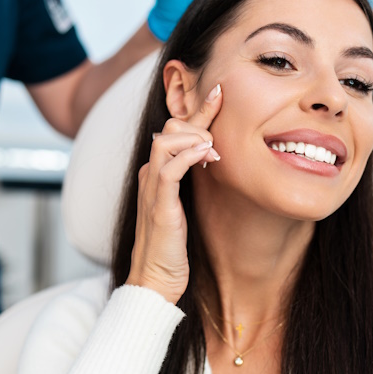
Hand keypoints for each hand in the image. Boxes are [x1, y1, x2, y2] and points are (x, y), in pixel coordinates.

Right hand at [126, 83, 222, 303]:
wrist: (155, 280)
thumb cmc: (172, 247)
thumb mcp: (185, 205)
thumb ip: (192, 181)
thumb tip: (214, 157)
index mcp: (157, 172)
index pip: (175, 130)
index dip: (197, 110)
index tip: (219, 93)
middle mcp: (150, 174)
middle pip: (169, 128)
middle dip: (199, 121)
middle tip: (221, 132)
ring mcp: (152, 188)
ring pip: (165, 140)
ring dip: (195, 137)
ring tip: (214, 149)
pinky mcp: (158, 205)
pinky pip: (169, 169)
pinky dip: (188, 156)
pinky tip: (207, 156)